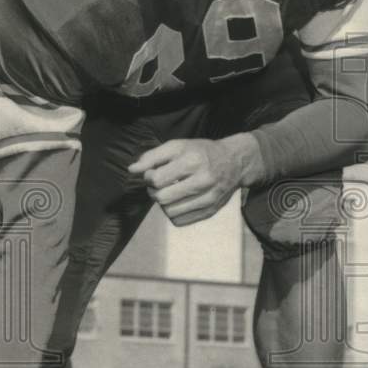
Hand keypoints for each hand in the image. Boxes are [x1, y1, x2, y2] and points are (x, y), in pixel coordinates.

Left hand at [129, 137, 248, 226]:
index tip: (154, 173)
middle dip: (154, 192)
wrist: (235, 162)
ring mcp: (209, 198)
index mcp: (193, 161)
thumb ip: (153, 156)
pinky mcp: (211, 211)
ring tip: (170, 193)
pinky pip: (180, 221)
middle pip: (162, 198)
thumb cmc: (202, 152)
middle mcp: (203, 180)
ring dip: (164, 204)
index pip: (157, 180)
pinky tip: (179, 202)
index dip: (149, 178)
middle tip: (159, 185)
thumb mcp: (178, 146)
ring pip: (170, 212)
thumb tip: (132, 170)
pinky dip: (174, 213)